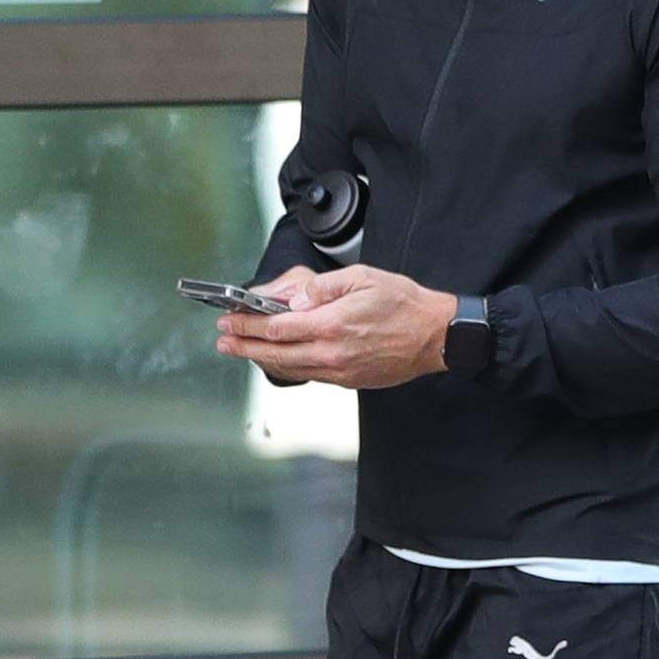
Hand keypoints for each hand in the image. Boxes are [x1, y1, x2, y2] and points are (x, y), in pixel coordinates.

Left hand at [214, 265, 456, 388]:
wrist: (436, 335)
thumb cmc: (404, 303)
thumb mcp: (361, 278)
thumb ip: (322, 288)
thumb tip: (291, 299)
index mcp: (331, 324)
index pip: (276, 327)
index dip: (246, 325)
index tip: (228, 321)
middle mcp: (332, 352)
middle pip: (275, 352)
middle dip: (244, 345)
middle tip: (222, 341)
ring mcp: (340, 370)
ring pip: (289, 368)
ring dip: (260, 359)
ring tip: (241, 351)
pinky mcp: (348, 380)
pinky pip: (309, 375)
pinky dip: (286, 367)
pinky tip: (277, 359)